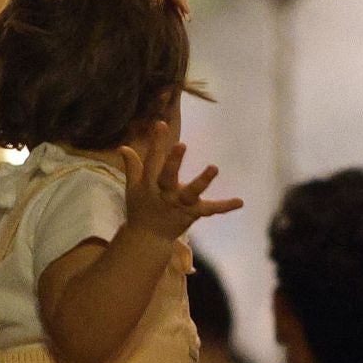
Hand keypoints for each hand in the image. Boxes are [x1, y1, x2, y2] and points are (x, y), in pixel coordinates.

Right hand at [120, 125, 241, 245]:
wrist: (148, 238)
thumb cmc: (140, 208)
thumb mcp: (133, 187)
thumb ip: (132, 166)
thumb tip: (122, 147)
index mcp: (149, 184)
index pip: (152, 160)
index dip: (156, 142)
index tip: (161, 124)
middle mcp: (163, 194)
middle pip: (168, 176)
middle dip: (173, 161)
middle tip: (181, 144)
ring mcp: (179, 205)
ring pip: (191, 192)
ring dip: (202, 181)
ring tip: (214, 167)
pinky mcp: (192, 214)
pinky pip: (210, 210)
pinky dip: (225, 206)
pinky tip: (240, 201)